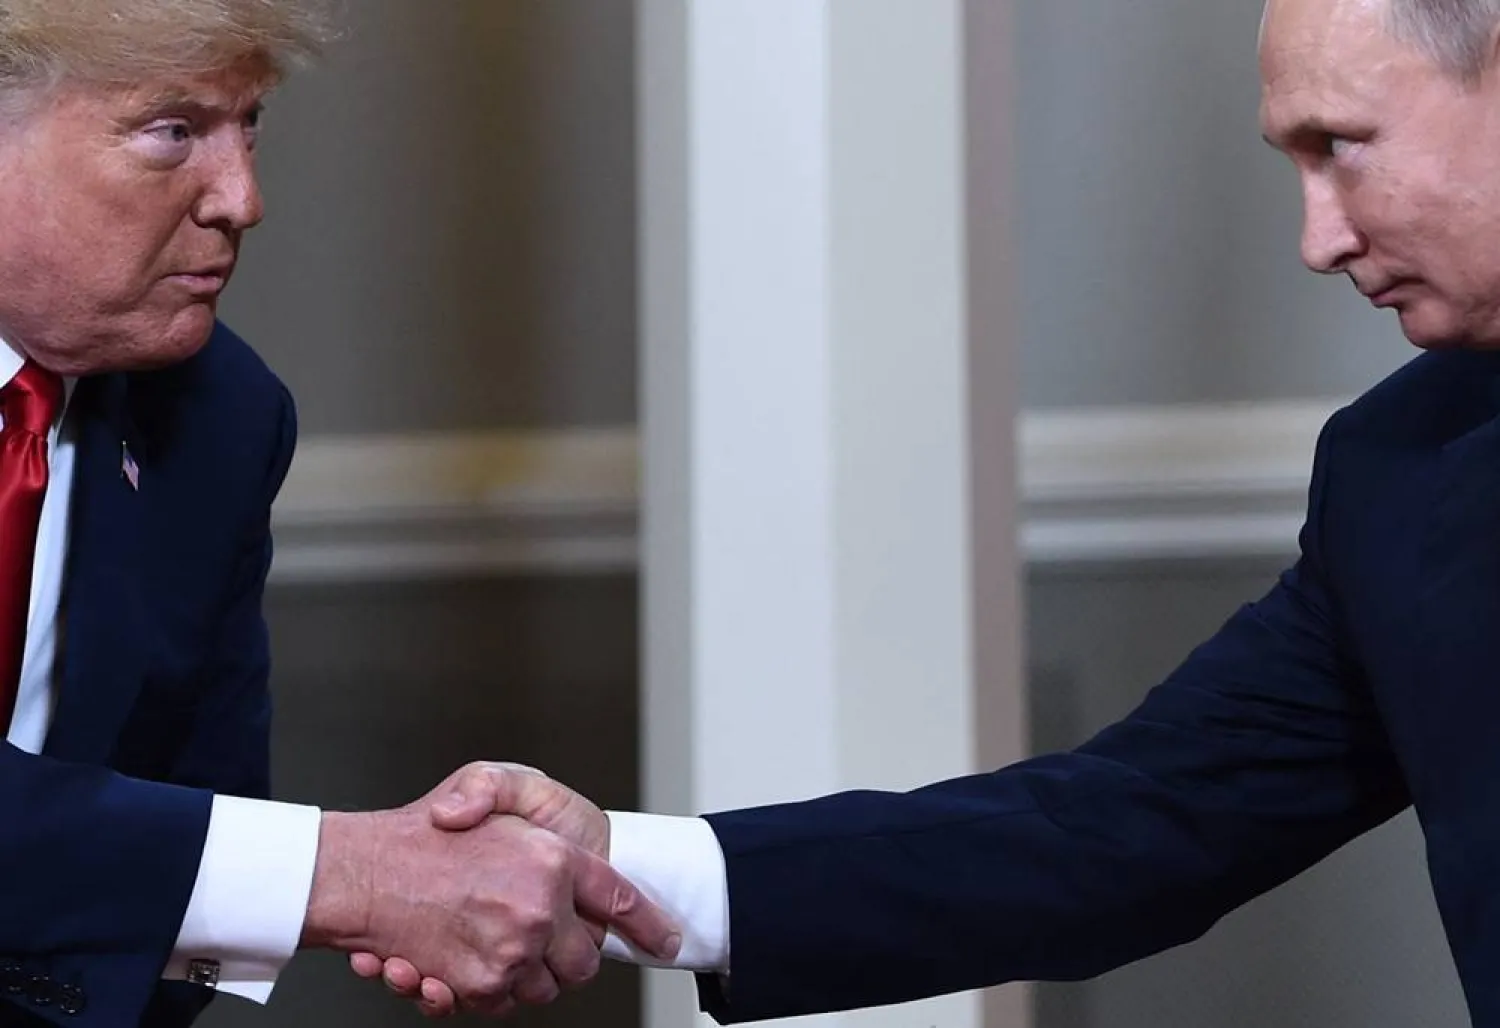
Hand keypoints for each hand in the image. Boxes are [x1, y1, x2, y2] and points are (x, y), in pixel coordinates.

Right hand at [305, 768, 677, 1017]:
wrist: (360, 871)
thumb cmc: (426, 826)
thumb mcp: (490, 780)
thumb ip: (534, 802)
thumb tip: (568, 848)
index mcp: (554, 860)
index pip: (620, 900)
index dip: (648, 923)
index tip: (666, 939)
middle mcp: (538, 911)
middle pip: (584, 962)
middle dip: (569, 954)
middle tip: (540, 933)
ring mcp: (508, 952)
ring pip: (543, 988)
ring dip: (526, 973)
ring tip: (492, 940)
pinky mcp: (475, 984)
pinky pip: (499, 1002)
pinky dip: (485, 989)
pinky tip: (457, 960)